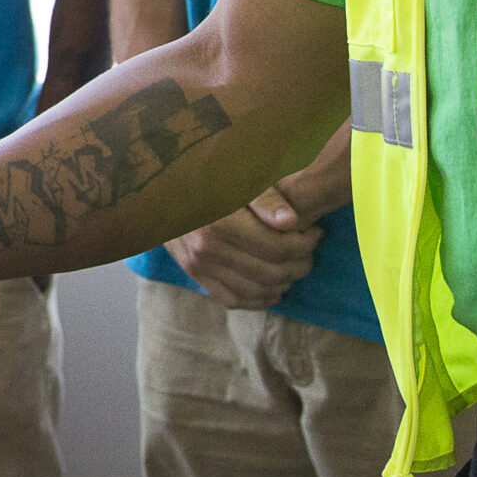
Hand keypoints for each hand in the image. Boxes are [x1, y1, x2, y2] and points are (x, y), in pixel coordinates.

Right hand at [164, 185, 319, 308]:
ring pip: (255, 292)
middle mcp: (209, 250)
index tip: (316, 232)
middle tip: (309, 250)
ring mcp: (200, 267)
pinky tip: (273, 288)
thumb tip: (291, 222)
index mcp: (221, 223)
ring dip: (283, 284)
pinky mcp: (195, 276)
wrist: (160, 189)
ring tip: (294, 266)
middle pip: (270, 273)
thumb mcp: (237, 176)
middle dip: (300, 264)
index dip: (305, 244)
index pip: (278, 248)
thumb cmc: (206, 175)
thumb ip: (265, 198)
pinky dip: (258, 300)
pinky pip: (232, 300)